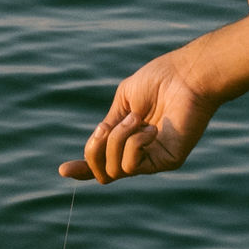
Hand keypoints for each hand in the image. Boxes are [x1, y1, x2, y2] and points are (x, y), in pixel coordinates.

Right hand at [58, 51, 217, 183]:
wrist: (185, 75)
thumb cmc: (158, 80)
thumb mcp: (124, 101)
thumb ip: (109, 124)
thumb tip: (96, 146)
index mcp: (129, 137)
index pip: (103, 162)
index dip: (83, 169)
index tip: (63, 170)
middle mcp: (141, 152)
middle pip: (103, 173)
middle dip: (96, 149)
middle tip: (108, 126)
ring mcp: (154, 159)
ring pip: (114, 170)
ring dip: (116, 141)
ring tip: (136, 120)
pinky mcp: (167, 161)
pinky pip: (133, 165)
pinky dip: (133, 144)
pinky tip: (150, 128)